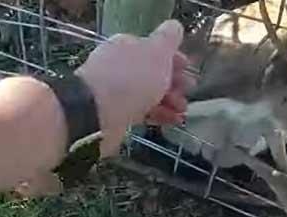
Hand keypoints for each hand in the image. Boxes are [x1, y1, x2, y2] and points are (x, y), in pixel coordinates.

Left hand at [75, 19, 190, 156]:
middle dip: (174, 82)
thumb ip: (169, 38)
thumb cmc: (131, 78)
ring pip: (149, 93)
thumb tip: (175, 27)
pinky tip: (173, 120)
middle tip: (188, 91)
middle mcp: (120, 66)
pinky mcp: (116, 113)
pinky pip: (143, 111)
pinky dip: (159, 114)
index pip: (154, 49)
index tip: (189, 69)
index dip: (174, 59)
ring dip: (170, 101)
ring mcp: (117, 90)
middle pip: (153, 73)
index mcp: (127, 46)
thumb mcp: (157, 52)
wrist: (97, 112)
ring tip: (182, 111)